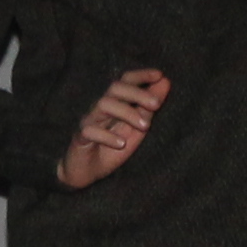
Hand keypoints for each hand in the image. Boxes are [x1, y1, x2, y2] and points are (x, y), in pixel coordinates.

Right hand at [57, 69, 169, 189]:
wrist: (87, 172)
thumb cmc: (113, 146)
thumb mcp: (136, 128)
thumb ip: (149, 108)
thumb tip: (166, 82)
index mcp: (115, 103)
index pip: (125, 81)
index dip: (141, 75)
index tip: (160, 75)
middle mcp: (101, 107)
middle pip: (115, 88)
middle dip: (137, 93)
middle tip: (156, 104)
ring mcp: (89, 120)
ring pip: (104, 105)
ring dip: (127, 113)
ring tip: (145, 126)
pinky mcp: (80, 137)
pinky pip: (89, 130)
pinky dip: (107, 136)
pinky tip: (121, 144)